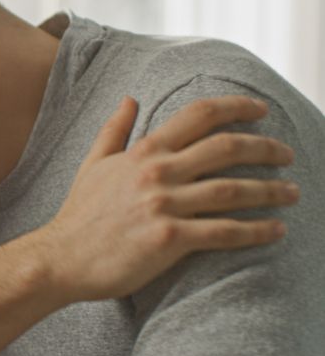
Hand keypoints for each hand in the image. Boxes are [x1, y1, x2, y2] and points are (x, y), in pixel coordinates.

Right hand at [39, 95, 296, 302]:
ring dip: (270, 190)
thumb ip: (114, 129)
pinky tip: (276, 230)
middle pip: (226, 147)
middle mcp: (157, 173)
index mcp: (143, 152)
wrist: (61, 258)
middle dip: (265, 147)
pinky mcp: (169, 239)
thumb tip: (130, 98)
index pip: (197, 116)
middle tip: (286, 154)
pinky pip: (224, 232)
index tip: (260, 109)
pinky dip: (256, 230)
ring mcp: (163, 205)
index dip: (235, 107)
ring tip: (292, 192)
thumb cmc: (78, 214)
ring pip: (232, 190)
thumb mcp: (93, 164)